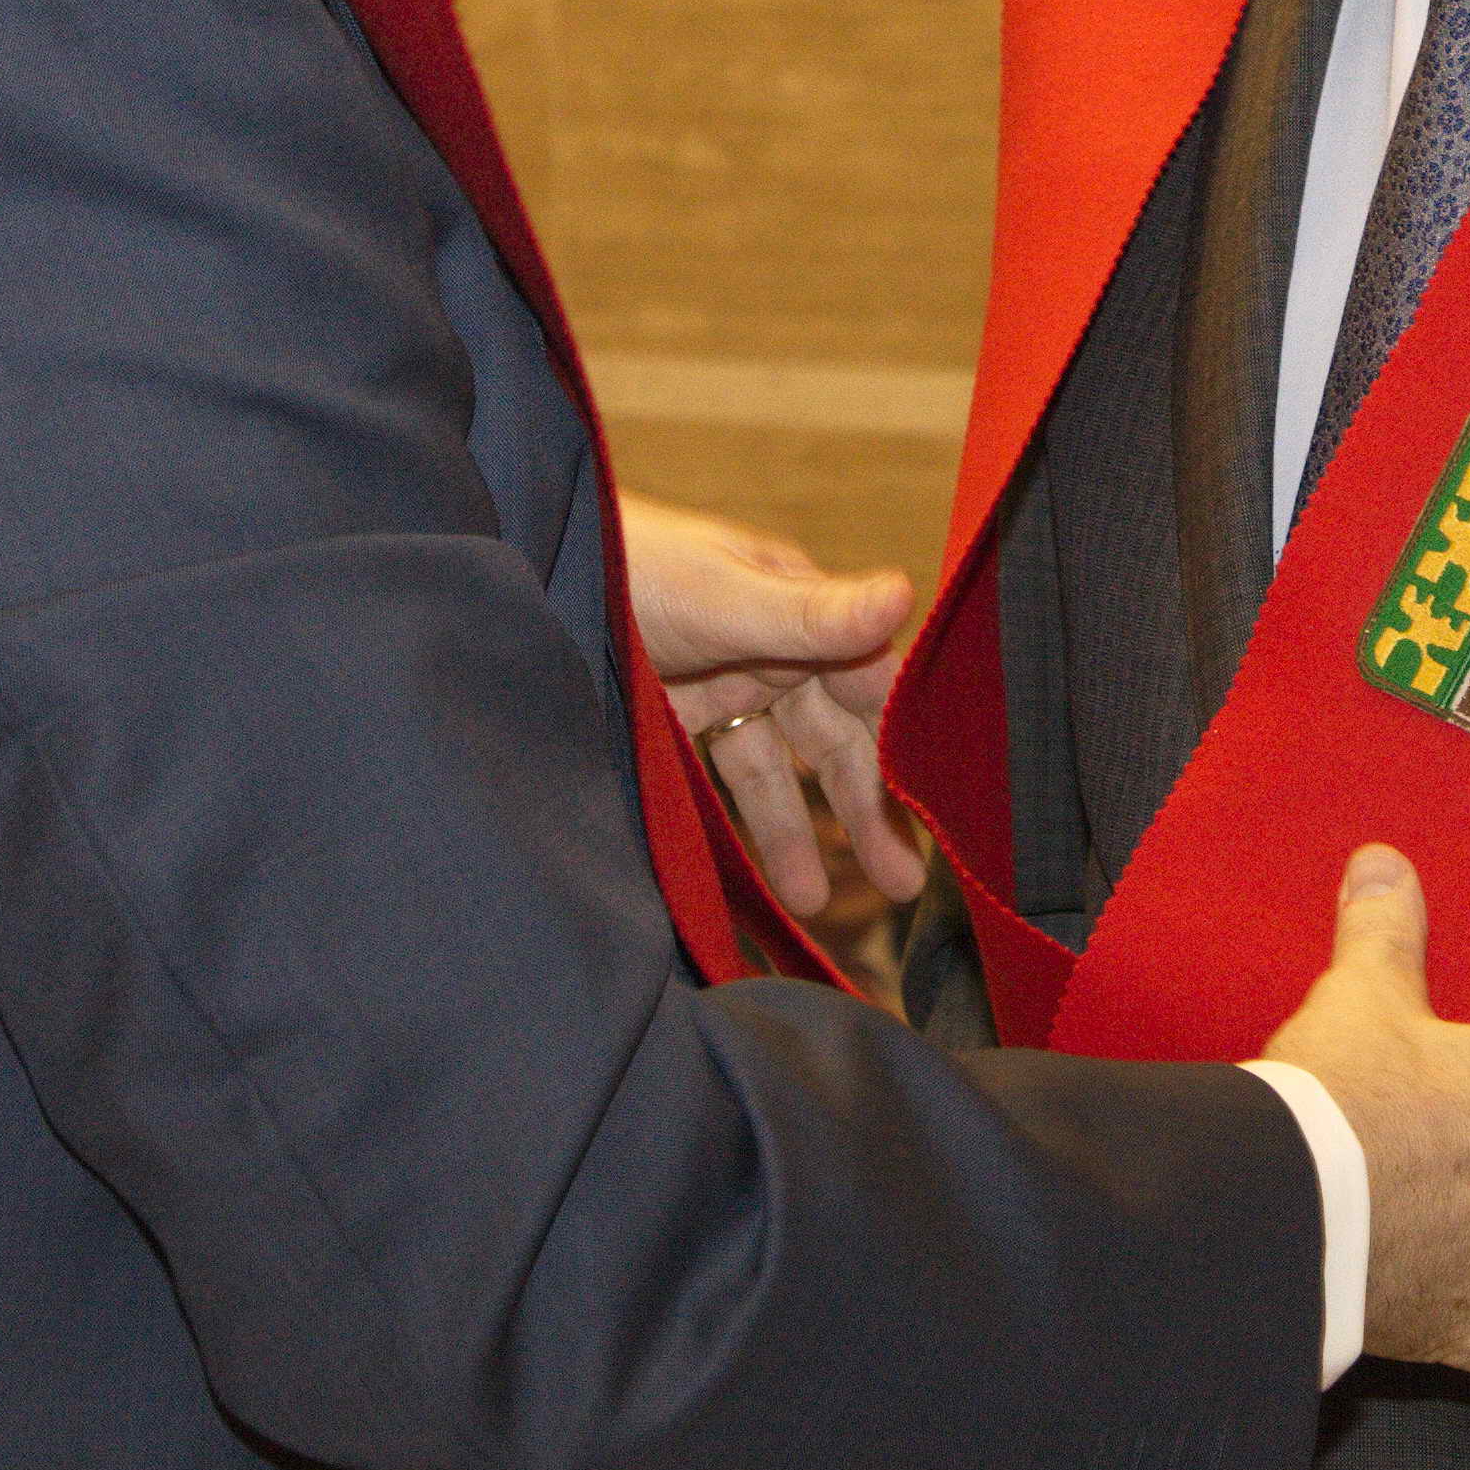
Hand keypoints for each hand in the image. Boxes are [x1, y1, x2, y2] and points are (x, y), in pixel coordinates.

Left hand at [617, 491, 926, 918]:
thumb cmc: (628, 562)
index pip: (871, 680)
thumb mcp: (722, 596)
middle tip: (903, 884)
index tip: (944, 809)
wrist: (525, 575)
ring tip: (813, 906)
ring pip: (777, 772)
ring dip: (799, 834)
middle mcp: (769, 648)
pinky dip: (739, 829)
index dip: (906, 742)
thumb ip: (811, 614)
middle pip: (833, 739)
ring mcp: (720, 686)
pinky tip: (751, 877)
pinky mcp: (674, 719)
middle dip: (868, 809)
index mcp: (794, 605)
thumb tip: (907, 593)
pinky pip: (720, 783)